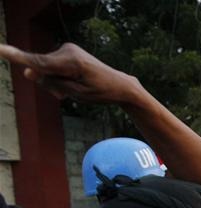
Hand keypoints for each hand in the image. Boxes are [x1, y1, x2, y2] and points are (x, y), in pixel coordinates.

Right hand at [0, 43, 138, 103]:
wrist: (120, 84)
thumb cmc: (100, 92)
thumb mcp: (75, 94)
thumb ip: (51, 83)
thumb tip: (28, 72)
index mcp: (73, 62)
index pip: (39, 62)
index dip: (18, 58)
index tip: (0, 49)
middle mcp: (68, 51)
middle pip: (42, 69)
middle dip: (50, 83)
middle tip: (67, 96)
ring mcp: (67, 49)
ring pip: (46, 68)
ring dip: (55, 81)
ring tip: (75, 89)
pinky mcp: (67, 51)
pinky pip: (52, 66)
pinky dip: (58, 76)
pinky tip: (72, 82)